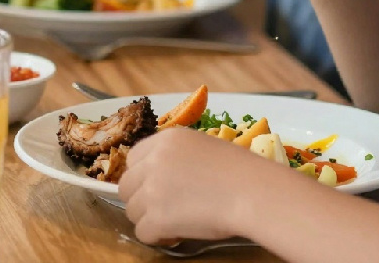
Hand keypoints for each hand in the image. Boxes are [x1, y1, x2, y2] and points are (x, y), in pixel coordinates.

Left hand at [120, 127, 265, 243]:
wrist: (252, 192)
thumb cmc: (239, 171)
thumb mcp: (202, 148)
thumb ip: (177, 158)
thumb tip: (167, 179)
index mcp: (165, 140)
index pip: (133, 159)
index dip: (143, 177)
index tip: (157, 188)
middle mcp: (152, 162)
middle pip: (126, 186)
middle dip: (141, 199)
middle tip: (163, 209)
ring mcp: (151, 190)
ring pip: (132, 211)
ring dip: (149, 219)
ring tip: (172, 223)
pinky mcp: (156, 217)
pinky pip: (142, 232)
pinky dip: (156, 238)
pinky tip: (174, 235)